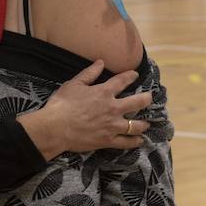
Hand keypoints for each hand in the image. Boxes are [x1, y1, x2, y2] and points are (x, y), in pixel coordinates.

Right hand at [18, 60, 151, 160]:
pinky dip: (134, 142)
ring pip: (136, 125)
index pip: (123, 81)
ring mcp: (112, 126)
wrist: (55, 128)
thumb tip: (101, 62)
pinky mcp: (108, 140)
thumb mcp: (74, 84)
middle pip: (138, 102)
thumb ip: (90, 73)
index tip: (135, 74)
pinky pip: (126, 142)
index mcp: (104, 92)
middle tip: (149, 98)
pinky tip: (139, 141)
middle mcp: (113, 108)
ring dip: (143, 124)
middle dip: (146, 99)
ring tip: (147, 124)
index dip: (131, 76)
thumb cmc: (62, 104)